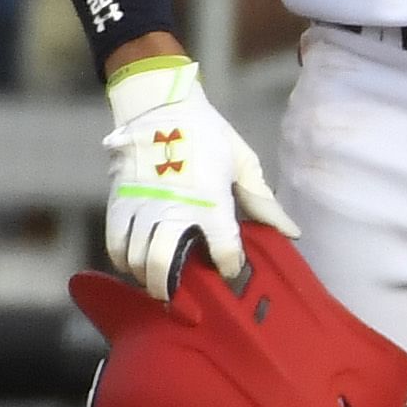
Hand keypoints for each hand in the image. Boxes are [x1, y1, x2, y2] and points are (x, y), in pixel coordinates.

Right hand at [102, 56, 296, 299]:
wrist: (161, 106)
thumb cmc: (208, 134)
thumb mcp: (242, 163)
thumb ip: (263, 202)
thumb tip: (292, 232)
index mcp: (210, 200)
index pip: (224, 249)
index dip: (230, 266)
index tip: (230, 270)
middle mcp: (173, 208)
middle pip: (163, 266)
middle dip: (171, 290)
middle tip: (179, 299)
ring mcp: (142, 206)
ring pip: (136, 259)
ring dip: (146, 277)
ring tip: (158, 282)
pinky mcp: (119, 200)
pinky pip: (114, 242)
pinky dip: (122, 259)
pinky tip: (134, 263)